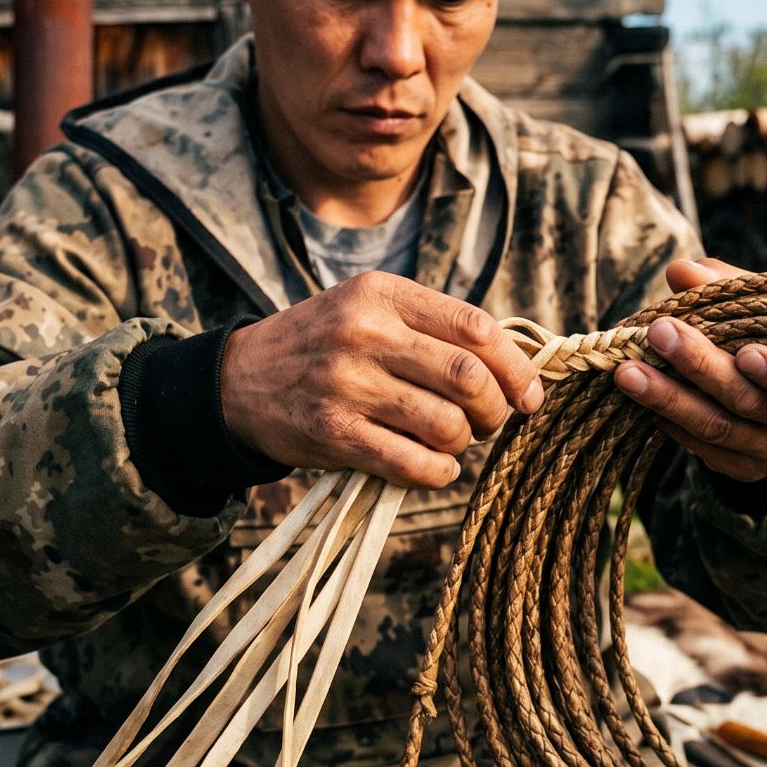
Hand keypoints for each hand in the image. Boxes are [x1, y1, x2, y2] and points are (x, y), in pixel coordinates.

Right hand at [219, 271, 544, 488]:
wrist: (237, 382)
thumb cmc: (323, 346)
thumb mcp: (368, 309)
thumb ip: (432, 327)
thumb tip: (517, 366)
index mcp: (381, 293)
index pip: (475, 327)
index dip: (516, 366)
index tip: (528, 393)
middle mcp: (364, 332)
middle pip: (469, 378)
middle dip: (496, 409)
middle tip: (490, 421)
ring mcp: (346, 384)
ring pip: (446, 425)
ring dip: (465, 444)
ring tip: (454, 442)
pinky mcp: (332, 434)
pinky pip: (412, 463)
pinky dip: (439, 473)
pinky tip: (436, 467)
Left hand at [612, 258, 766, 482]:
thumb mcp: (759, 307)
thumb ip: (726, 286)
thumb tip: (681, 271)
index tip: (744, 351)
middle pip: (750, 401)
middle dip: (700, 366)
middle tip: (658, 333)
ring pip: (719, 429)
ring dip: (670, 399)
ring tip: (628, 373)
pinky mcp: (748, 470)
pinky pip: (707, 451)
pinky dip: (672, 425)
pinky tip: (643, 403)